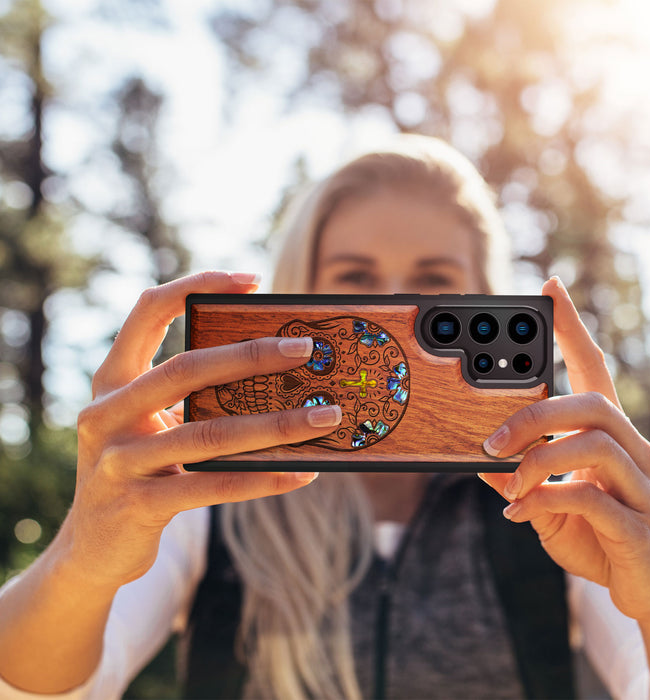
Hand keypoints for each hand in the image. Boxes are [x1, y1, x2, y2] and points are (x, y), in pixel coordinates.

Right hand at [63, 271, 340, 589]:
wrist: (92, 548)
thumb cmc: (138, 470)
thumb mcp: (150, 424)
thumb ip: (190, 397)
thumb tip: (275, 374)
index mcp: (112, 380)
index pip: (148, 311)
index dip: (196, 286)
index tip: (252, 280)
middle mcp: (106, 413)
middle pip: (185, 369)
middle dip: (251, 355)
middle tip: (306, 348)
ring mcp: (118, 461)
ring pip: (209, 434)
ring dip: (277, 424)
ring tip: (326, 416)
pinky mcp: (138, 505)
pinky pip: (213, 486)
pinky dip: (263, 478)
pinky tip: (302, 473)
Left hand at [479, 277, 649, 624]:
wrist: (644, 589)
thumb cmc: (594, 533)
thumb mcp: (544, 500)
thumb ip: (517, 476)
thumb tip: (476, 458)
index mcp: (608, 434)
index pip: (594, 368)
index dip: (573, 327)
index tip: (550, 288)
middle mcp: (632, 449)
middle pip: (592, 402)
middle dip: (535, 415)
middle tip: (490, 442)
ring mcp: (640, 485)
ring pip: (594, 443)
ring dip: (538, 460)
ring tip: (508, 483)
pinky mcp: (638, 524)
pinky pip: (591, 497)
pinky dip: (546, 499)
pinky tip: (521, 513)